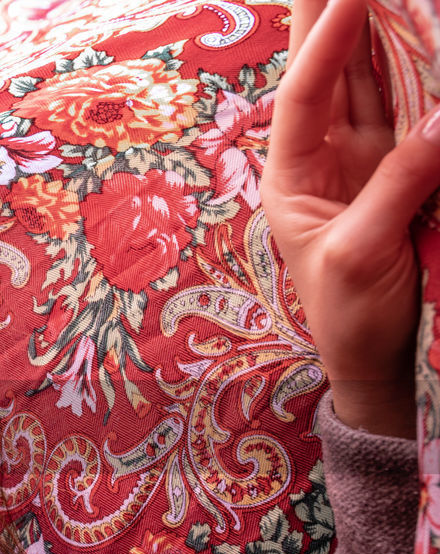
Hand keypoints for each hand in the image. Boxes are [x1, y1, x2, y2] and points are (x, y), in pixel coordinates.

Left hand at [261, 0, 439, 436]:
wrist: (378, 355)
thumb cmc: (349, 312)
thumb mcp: (360, 252)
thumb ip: (398, 186)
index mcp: (292, 175)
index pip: (304, 96)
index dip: (327, 43)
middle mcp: (327, 155)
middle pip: (330, 70)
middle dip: (331, 13)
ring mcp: (371, 157)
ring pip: (375, 79)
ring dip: (378, 28)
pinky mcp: (409, 169)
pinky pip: (415, 110)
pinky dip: (424, 73)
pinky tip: (424, 34)